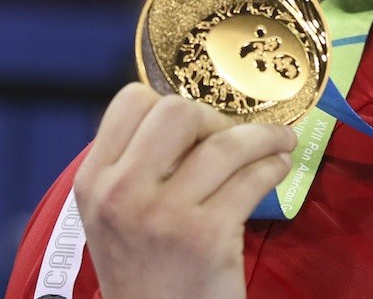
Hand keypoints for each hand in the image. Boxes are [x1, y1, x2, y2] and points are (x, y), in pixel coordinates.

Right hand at [74, 83, 295, 298]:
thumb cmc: (146, 271)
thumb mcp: (116, 216)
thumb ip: (138, 167)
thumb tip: (197, 116)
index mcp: (92, 181)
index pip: (131, 101)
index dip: (172, 102)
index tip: (199, 126)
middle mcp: (119, 193)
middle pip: (178, 111)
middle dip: (218, 118)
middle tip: (236, 138)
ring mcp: (162, 215)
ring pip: (225, 143)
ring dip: (265, 137)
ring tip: (279, 143)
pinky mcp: (205, 236)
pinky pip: (252, 177)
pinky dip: (274, 167)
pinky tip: (278, 169)